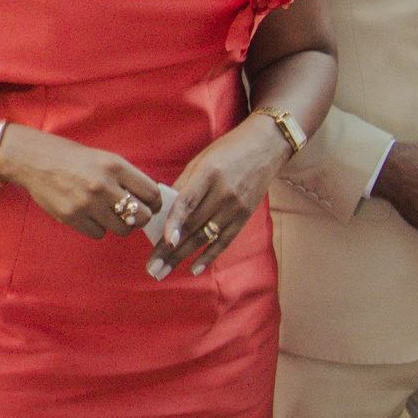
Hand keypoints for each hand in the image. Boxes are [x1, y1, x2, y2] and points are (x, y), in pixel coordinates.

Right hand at [1, 126, 161, 240]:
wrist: (35, 160)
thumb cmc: (73, 159)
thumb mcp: (104, 158)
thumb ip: (126, 178)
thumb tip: (149, 201)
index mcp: (115, 166)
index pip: (152, 193)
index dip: (155, 203)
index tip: (151, 205)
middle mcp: (103, 185)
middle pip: (142, 216)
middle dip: (141, 218)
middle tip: (133, 214)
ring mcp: (87, 203)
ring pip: (122, 229)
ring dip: (119, 225)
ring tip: (109, 214)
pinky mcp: (72, 217)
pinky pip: (99, 233)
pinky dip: (98, 227)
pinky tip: (90, 215)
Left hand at [156, 113, 288, 276]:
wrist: (266, 146)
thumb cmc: (227, 150)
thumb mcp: (201, 160)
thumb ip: (183, 185)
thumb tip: (163, 209)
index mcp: (208, 174)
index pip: (188, 201)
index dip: (175, 222)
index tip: (165, 241)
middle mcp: (223, 193)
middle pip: (192, 225)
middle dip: (169, 249)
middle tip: (151, 267)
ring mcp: (236, 207)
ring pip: (205, 237)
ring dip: (182, 257)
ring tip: (162, 271)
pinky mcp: (245, 217)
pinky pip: (224, 241)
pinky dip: (208, 256)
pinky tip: (192, 269)